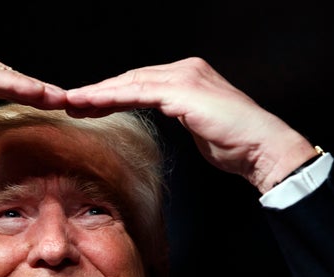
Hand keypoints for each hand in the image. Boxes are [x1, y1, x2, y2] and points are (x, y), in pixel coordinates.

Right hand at [0, 33, 66, 142]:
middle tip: (74, 103)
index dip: (28, 94)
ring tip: (66, 100)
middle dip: (39, 92)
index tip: (56, 107)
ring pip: (5, 76)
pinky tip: (43, 95)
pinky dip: (19, 87)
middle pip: (8, 76)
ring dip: (36, 89)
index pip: (2, 81)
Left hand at [65, 57, 316, 192]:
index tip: (88, 106)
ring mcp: (184, 77)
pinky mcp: (182, 91)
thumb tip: (164, 115)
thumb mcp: (199, 125)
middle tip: (71, 102)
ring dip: (98, 94)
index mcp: (187, 76)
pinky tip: (91, 105)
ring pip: (130, 83)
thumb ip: (179, 114)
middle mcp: (184, 70)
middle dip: (99, 92)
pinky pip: (138, 93)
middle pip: (131, 79)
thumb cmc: (235, 144)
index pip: (140, 82)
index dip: (112, 94)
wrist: (262, 148)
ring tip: (72, 103)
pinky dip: (111, 98)